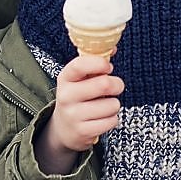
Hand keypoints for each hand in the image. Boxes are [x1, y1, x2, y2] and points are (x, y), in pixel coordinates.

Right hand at [35, 54, 123, 174]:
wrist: (63, 128)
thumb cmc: (78, 96)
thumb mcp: (80, 78)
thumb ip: (96, 62)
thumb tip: (114, 47)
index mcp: (65, 78)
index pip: (80, 65)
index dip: (99, 63)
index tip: (108, 67)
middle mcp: (66, 96)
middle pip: (104, 84)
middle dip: (117, 84)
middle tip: (115, 87)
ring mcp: (73, 115)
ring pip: (112, 104)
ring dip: (114, 104)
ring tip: (104, 106)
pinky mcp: (82, 131)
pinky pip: (112, 121)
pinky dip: (112, 119)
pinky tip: (102, 118)